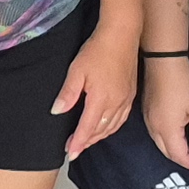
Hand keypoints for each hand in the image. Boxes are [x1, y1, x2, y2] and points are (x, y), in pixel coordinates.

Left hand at [56, 32, 138, 160]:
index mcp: (101, 99)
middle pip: (100, 131)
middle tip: (74, 148)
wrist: (122, 35)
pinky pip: (121, 119)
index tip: (70, 153)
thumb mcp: (77, 70)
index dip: (79, 143)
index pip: (88, 128)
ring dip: (99, 136)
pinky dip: (111, 128)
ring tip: (86, 141)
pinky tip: (105, 128)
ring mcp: (125, 100)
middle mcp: (116, 103)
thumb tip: (57, 111)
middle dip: (87, 142)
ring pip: (112, 127)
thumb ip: (68, 93)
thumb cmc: (97, 50)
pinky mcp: (131, 94)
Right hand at [142, 53, 188, 171]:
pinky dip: (169, 141)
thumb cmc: (181, 82)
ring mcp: (148, 120)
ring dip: (176, 151)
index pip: (179, 156)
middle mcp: (154, 128)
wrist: (163, 59)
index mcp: (166, 128)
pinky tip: (180, 136)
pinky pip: (156, 134)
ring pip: (161, 145)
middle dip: (184, 160)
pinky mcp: (147, 112)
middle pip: (168, 154)